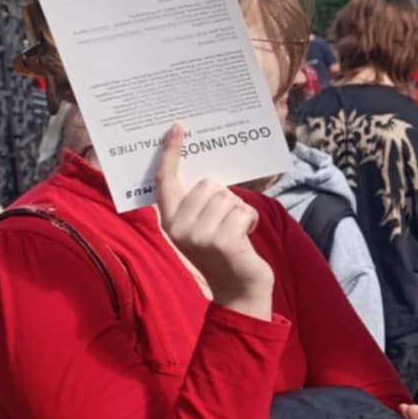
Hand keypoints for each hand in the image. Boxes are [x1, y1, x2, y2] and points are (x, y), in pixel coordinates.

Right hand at [153, 123, 273, 316]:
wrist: (239, 291)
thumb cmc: (223, 252)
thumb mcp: (202, 227)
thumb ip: (197, 203)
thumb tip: (208, 173)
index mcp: (169, 221)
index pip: (165, 181)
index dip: (171, 152)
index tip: (177, 127)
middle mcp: (179, 228)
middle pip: (208, 184)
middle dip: (226, 197)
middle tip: (226, 222)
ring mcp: (200, 236)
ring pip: (228, 196)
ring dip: (240, 210)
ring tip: (236, 231)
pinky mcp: (223, 241)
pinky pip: (244, 210)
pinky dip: (251, 220)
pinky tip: (246, 237)